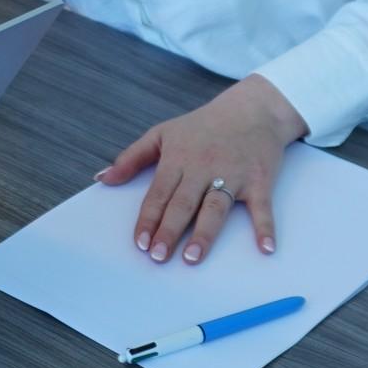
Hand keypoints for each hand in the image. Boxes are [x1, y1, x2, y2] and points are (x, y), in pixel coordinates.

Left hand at [99, 75, 308, 264]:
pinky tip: (265, 248)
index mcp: (178, 158)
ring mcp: (233, 175)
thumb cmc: (204, 125)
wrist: (253, 109)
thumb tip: (102, 179)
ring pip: (215, 208)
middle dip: (169, 231)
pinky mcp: (259, 180)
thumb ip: (132, 158)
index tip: (139, 243)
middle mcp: (203, 168)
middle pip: (183, 204)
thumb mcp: (163, 133)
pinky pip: (261, 207)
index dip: (148, 219)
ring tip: (192, 258)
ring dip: (204, 234)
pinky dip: (265, 228)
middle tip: (158, 256)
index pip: (159, 193)